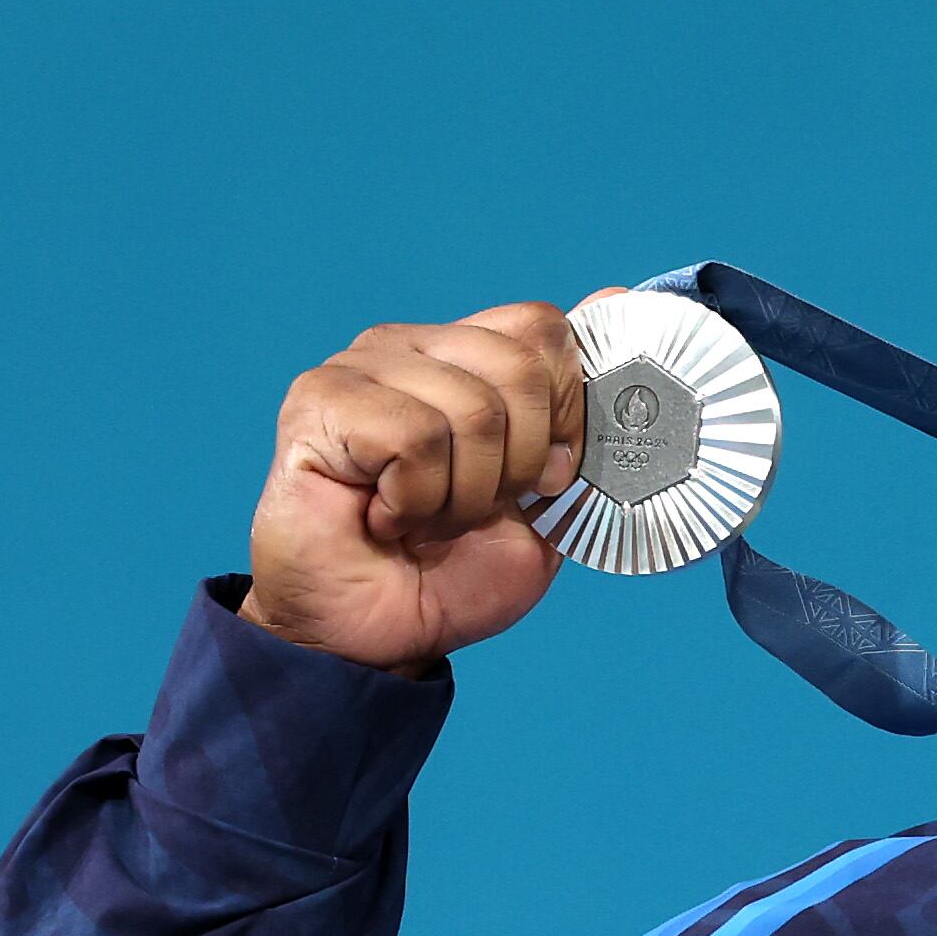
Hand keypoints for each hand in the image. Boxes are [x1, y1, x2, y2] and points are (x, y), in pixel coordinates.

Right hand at [241, 300, 596, 671]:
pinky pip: (415, 438)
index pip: (544, 329)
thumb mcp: (546, 498)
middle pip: (522, 366)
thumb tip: (616, 300)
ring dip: (465, 494)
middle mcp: (414, 346)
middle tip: (477, 506)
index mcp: (467, 357)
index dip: (567, 410)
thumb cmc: (454, 571)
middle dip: (520, 463)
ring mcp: (361, 366)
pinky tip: (386, 515)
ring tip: (426, 518)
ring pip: (473, 410)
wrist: (380, 636)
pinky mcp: (320, 400)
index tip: (545, 475)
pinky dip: (417, 499)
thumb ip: (580, 415)